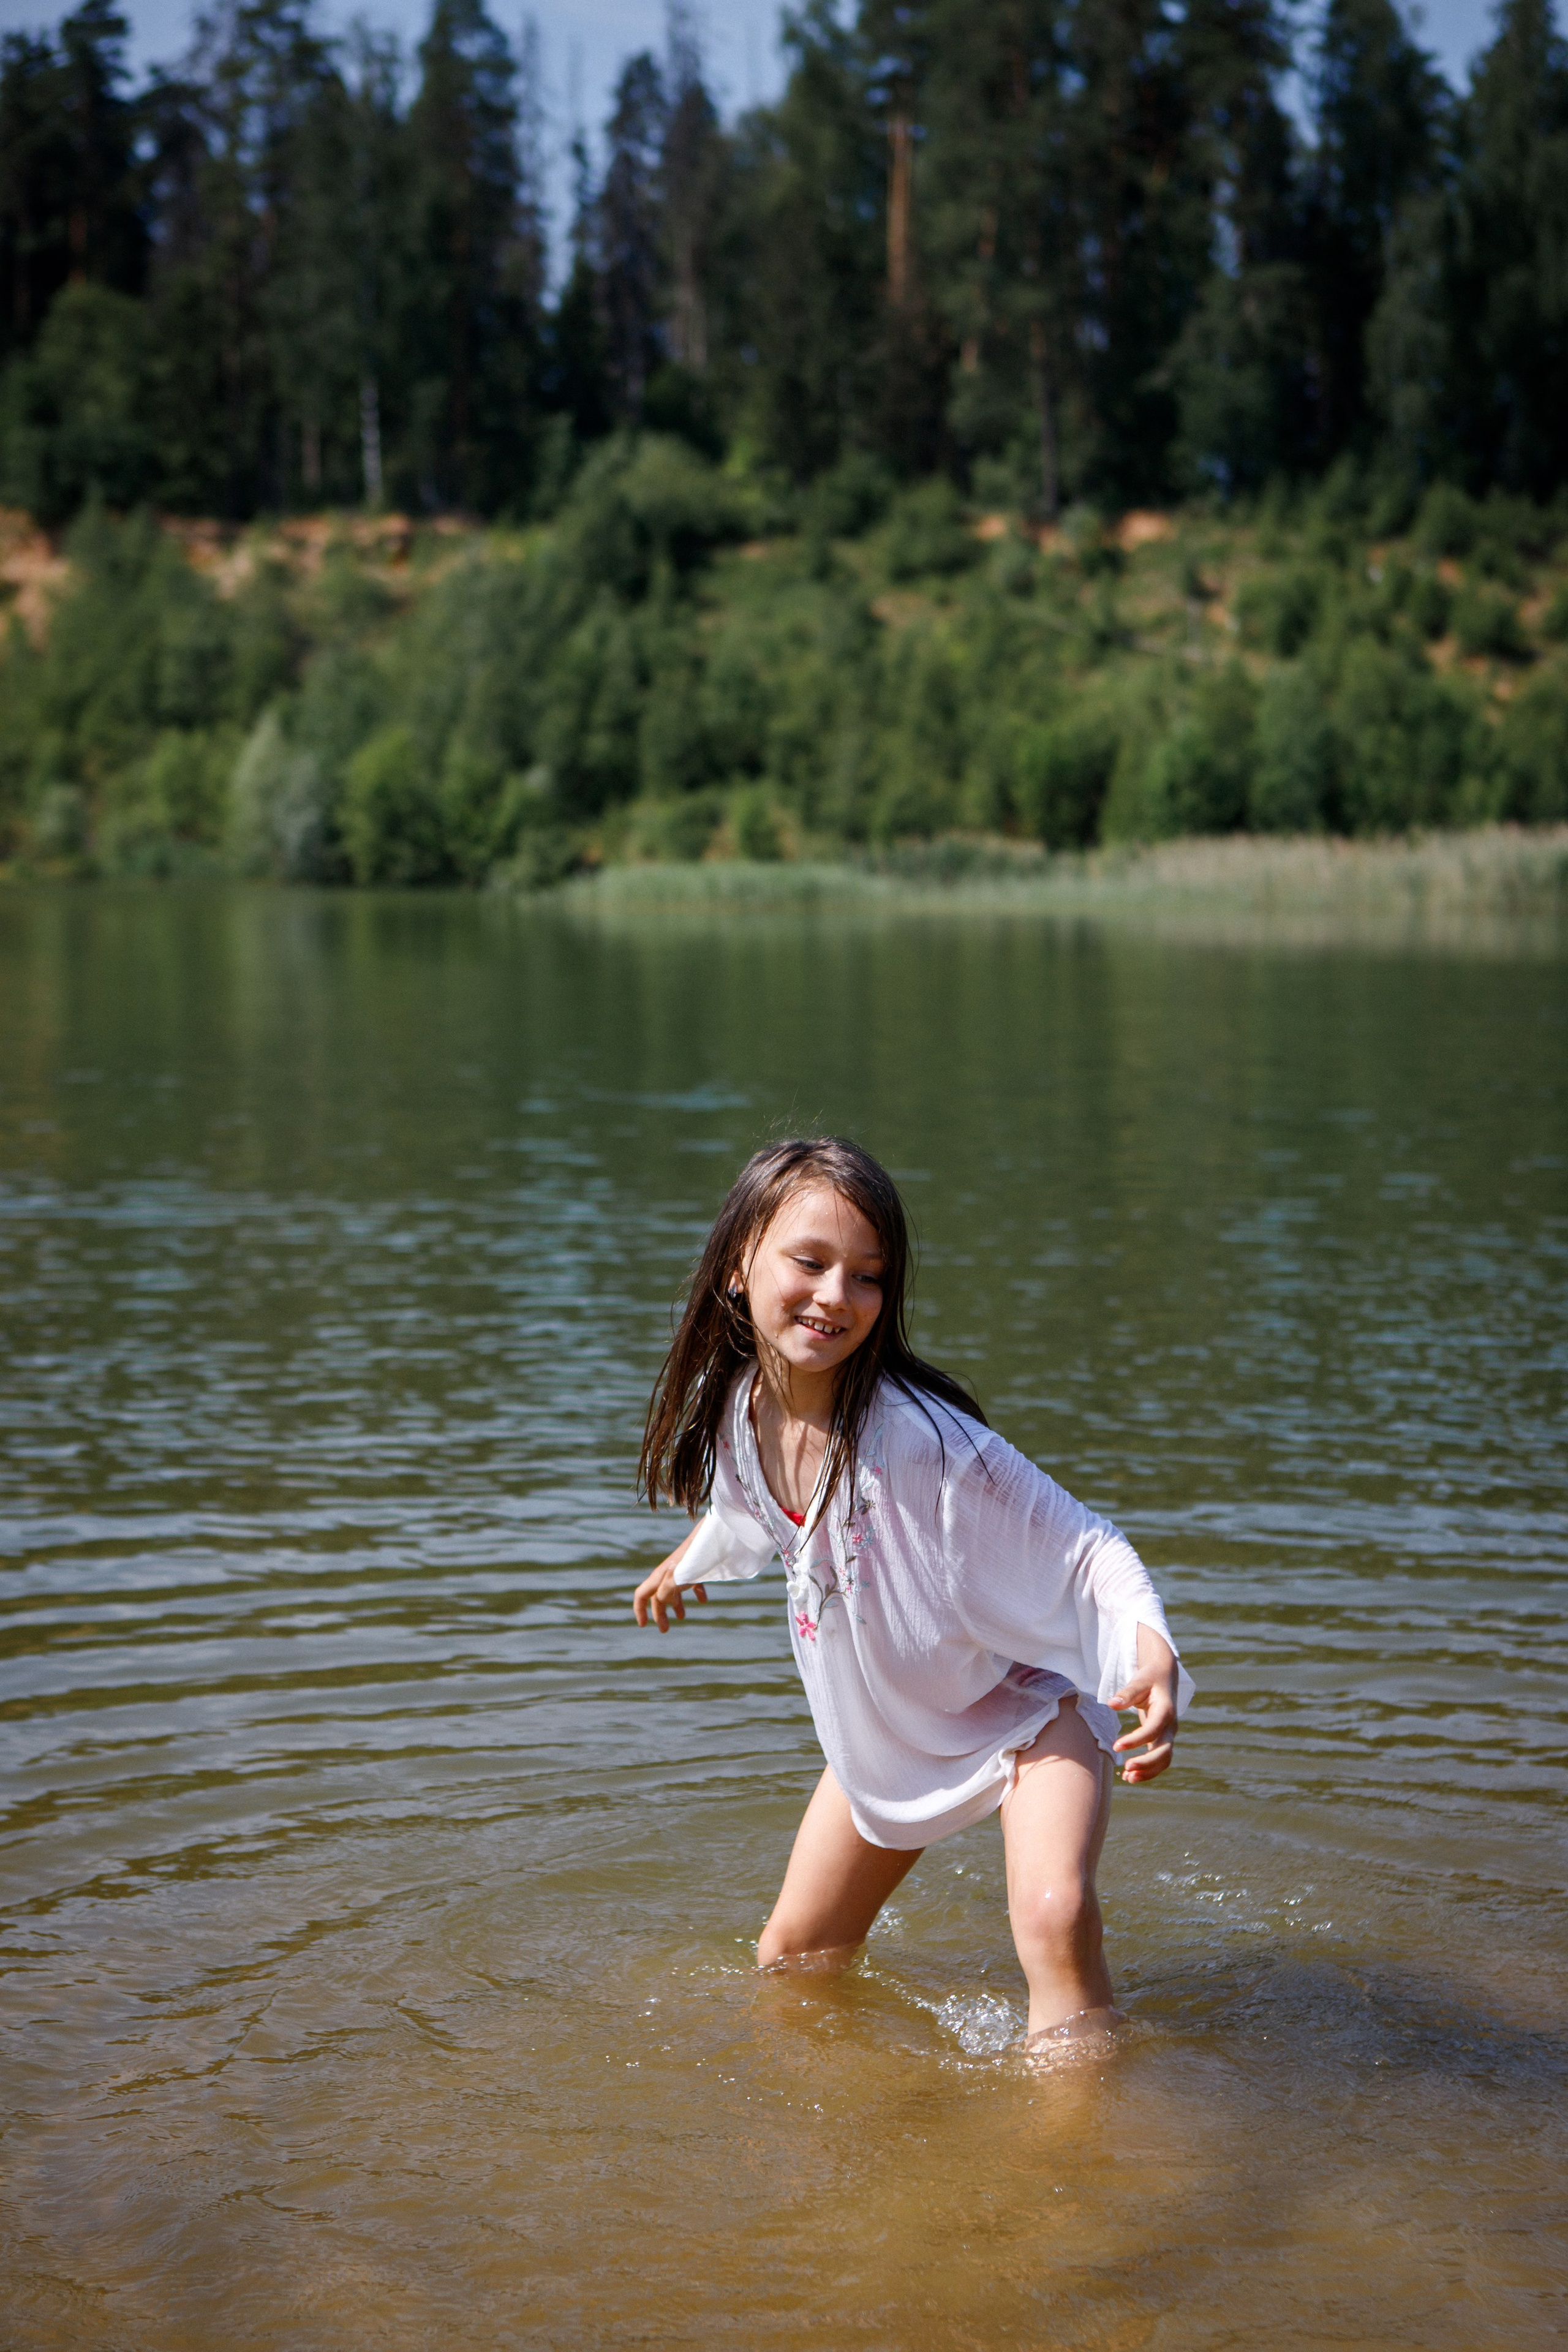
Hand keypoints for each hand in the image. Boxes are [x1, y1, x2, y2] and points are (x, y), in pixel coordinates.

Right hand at [632, 1540, 704, 1633]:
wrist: (709, 1540)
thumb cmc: (691, 1560)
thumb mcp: (673, 1580)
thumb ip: (664, 1593)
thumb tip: (660, 1603)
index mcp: (659, 1577)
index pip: (641, 1595)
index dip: (640, 1610)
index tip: (644, 1626)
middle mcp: (666, 1574)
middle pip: (658, 1596)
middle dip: (660, 1613)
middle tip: (665, 1630)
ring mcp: (680, 1570)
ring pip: (674, 1590)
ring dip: (675, 1605)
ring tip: (682, 1617)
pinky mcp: (695, 1568)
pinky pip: (691, 1583)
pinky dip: (695, 1593)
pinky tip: (704, 1600)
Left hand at [1109, 1625, 1179, 1783]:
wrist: (1164, 1676)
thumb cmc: (1150, 1678)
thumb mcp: (1139, 1681)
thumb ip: (1127, 1693)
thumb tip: (1111, 1704)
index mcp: (1166, 1710)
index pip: (1153, 1730)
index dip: (1136, 1740)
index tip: (1116, 1746)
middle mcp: (1170, 1726)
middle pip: (1164, 1751)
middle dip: (1147, 1763)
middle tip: (1126, 1769)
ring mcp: (1168, 1734)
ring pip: (1165, 1760)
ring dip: (1148, 1771)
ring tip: (1127, 1777)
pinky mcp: (1162, 1739)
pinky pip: (1159, 1759)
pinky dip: (1148, 1770)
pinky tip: (1129, 1775)